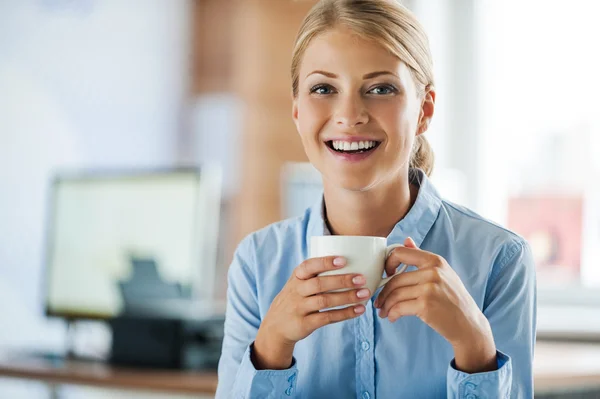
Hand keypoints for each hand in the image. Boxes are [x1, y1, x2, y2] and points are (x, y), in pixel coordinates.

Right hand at [253, 256, 368, 368]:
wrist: (276, 326)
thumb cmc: (296, 299)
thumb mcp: (298, 284)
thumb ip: (315, 275)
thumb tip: (350, 263)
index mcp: (296, 277)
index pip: (309, 266)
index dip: (325, 262)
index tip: (343, 260)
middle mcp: (296, 291)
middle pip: (319, 284)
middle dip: (342, 280)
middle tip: (361, 278)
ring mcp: (299, 308)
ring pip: (324, 301)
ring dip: (346, 297)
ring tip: (364, 294)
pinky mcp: (304, 324)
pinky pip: (326, 318)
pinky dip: (344, 314)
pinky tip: (358, 310)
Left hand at [374, 237, 496, 372]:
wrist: (468, 324)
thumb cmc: (453, 299)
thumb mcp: (443, 273)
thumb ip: (422, 258)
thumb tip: (406, 240)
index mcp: (435, 260)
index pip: (401, 253)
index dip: (388, 263)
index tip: (386, 275)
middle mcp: (432, 271)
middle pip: (395, 279)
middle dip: (383, 292)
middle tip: (379, 302)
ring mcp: (429, 288)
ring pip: (395, 294)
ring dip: (386, 305)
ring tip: (384, 312)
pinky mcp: (425, 305)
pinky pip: (399, 308)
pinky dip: (392, 314)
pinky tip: (392, 317)